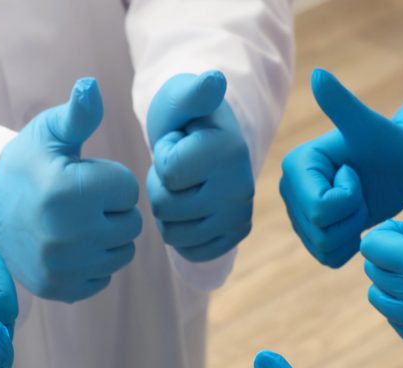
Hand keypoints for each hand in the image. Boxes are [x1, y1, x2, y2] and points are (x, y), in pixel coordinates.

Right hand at [0, 78, 141, 301]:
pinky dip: (93, 264)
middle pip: (131, 224)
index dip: (110, 181)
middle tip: (80, 204)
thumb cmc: (26, 168)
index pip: (129, 190)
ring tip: (76, 224)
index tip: (81, 179)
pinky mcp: (61, 289)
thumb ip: (78, 115)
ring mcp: (64, 266)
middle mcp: (68, 234)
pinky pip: (104, 278)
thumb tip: (91, 85)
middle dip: (112, 211)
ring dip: (108, 239)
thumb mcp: (48, 134)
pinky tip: (69, 247)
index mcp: (68, 192)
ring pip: (122, 253)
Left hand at [146, 71, 253, 261]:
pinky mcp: (234, 236)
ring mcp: (240, 216)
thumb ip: (193, 92)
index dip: (162, 157)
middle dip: (160, 186)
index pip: (167, 173)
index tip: (179, 143)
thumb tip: (214, 80)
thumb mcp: (182, 99)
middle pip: (166, 207)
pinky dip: (181, 233)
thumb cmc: (187, 118)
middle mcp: (241, 188)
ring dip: (167, 210)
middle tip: (179, 167)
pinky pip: (189, 251)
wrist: (208, 141)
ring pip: (173, 233)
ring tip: (183, 185)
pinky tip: (190, 209)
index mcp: (230, 152)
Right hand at [280, 68, 402, 267]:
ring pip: (324, 247)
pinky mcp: (313, 235)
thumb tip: (318, 73)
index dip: (349, 198)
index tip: (356, 173)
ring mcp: (299, 215)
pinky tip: (358, 222)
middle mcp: (290, 190)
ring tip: (360, 204)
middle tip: (361, 191)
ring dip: (352, 229)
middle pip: (320, 231)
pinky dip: (349, 244)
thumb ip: (342, 104)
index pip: (320, 209)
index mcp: (296, 166)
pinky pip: (328, 258)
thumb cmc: (393, 143)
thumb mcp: (369, 126)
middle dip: (351, 216)